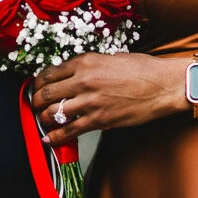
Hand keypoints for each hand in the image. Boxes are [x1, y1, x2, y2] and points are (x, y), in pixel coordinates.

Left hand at [33, 52, 184, 146]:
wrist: (162, 86)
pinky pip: (70, 130)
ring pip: (53, 113)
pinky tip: (49, 139)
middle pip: (47, 93)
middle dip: (36, 101)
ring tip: (40, 121)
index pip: (50, 72)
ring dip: (42, 119)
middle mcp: (84, 80)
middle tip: (35, 105)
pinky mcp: (99, 120)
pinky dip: (55, 137)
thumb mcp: (111, 58)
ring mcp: (90, 101)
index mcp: (86, 62)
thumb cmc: (142, 69)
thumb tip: (74, 75)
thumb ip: (90, 66)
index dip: (39, 82)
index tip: (37, 87)